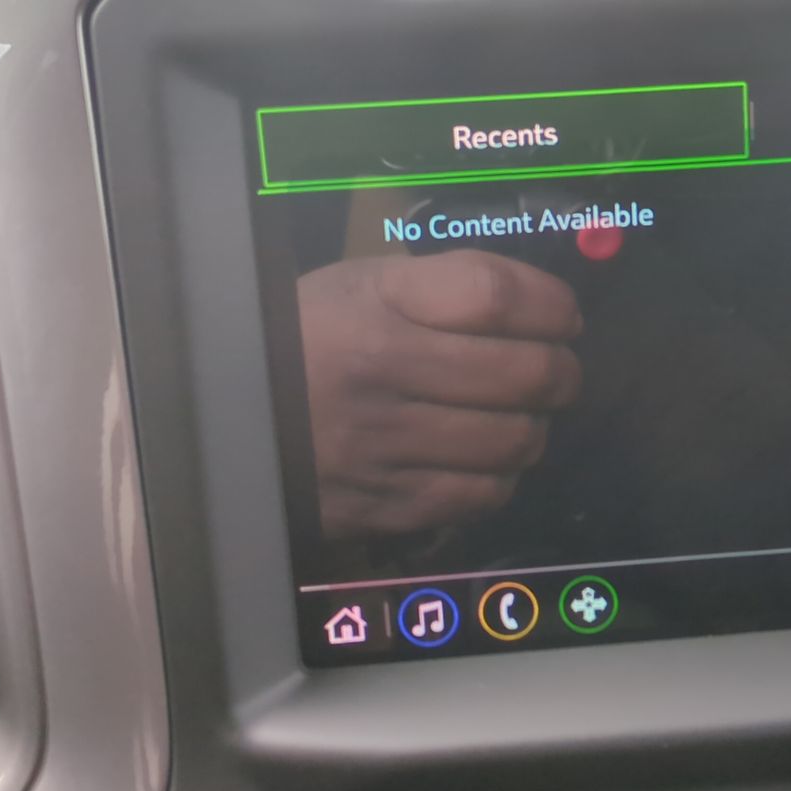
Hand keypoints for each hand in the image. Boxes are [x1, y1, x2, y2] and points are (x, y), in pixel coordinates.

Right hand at [295, 250, 582, 537]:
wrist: (225, 416)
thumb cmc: (307, 339)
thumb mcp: (359, 286)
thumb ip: (446, 286)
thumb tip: (543, 307)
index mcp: (374, 304)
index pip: (495, 295)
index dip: (552, 304)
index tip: (564, 316)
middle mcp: (379, 371)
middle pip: (524, 373)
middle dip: (562, 371)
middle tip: (557, 370)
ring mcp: (380, 445)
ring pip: (513, 441)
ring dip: (534, 427)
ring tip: (520, 416)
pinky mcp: (380, 504)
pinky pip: (478, 496)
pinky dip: (499, 477)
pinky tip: (484, 459)